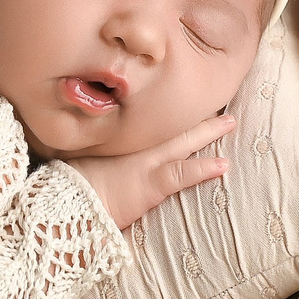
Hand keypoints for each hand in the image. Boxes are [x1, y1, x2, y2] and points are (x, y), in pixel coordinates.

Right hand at [68, 115, 233, 229]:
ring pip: (184, 140)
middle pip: (170, 124)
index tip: (181, 98)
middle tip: (215, 100)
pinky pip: (184, 173)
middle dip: (193, 113)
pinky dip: (205, 168)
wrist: (68, 200)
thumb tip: (94, 147)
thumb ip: (93, 149)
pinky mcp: (153, 183)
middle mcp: (136, 146)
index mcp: (119, 138)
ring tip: (229, 122)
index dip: (166, 111)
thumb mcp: (79, 158)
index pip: (148, 122)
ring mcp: (147, 162)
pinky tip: (224, 165)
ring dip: (208, 131)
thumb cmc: (69, 182)